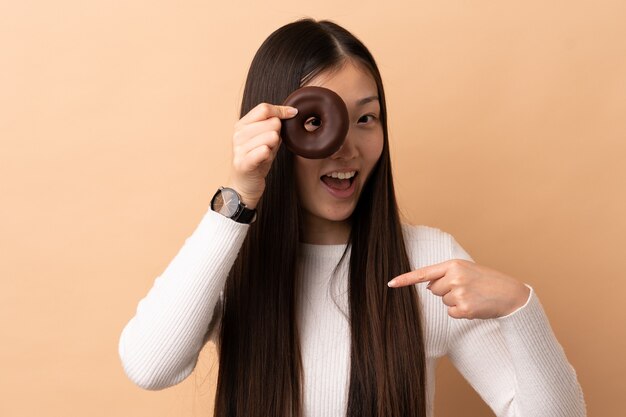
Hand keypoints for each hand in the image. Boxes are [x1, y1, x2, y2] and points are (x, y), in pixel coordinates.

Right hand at [226, 103, 297, 208]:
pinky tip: (265, 157)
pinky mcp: (243, 163)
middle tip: (272, 145)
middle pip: (270, 122)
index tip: (293, 113)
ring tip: (267, 153)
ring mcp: (239, 149)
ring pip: (270, 136)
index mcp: (242, 125)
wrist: (245, 184)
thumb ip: (273, 125)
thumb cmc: (257, 160)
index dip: (281, 110)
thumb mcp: (265, 139)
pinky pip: (263, 151)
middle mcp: (238, 134)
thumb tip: (290, 112)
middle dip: (278, 133)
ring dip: (274, 146)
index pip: (263, 108)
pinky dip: (268, 153)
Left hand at [387, 259, 529, 319]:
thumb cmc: (487, 281)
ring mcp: (459, 293)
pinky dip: (460, 312)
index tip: (391, 284)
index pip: (424, 273)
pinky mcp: (464, 309)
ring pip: (443, 302)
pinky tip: (474, 306)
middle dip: (446, 291)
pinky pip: (451, 313)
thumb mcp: (467, 270)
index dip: (405, 279)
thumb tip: (428, 286)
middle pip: (433, 290)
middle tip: (466, 288)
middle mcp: (455, 277)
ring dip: (455, 301)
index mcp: (454, 264)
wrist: (510, 294)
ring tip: (473, 296)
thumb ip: (447, 274)